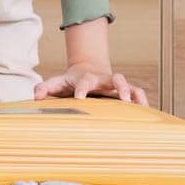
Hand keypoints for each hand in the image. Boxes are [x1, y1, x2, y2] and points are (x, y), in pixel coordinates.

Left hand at [34, 63, 148, 104]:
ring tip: (139, 107)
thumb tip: (36, 95)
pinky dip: (143, 102)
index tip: (80, 99)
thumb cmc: (70, 81)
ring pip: (130, 85)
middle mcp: (104, 80)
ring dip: (135, 94)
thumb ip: (45, 88)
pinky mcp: (124, 91)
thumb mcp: (56, 82)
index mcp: (86, 78)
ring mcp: (115, 85)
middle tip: (123, 100)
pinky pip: (138, 94)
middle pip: (116, 78)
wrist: (86, 70)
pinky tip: (148, 114)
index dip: (82, 90)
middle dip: (120, 87)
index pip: (84, 82)